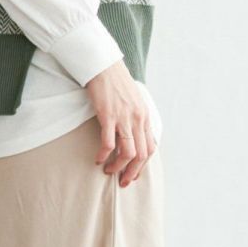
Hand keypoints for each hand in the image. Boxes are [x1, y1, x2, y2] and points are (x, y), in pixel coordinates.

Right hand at [85, 58, 156, 187]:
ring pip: (127, 152)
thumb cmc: (116, 82)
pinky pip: (109, 143)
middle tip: (123, 181)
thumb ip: (135, 116)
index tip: (134, 173)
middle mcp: (138, 119)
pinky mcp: (108, 116)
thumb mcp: (133, 100)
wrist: (104, 65)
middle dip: (133, 172)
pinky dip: (104, 155)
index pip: (150, 147)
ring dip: (118, 166)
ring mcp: (124, 118)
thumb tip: (133, 132)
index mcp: (144, 116)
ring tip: (108, 171)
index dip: (143, 164)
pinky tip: (98, 159)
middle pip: (141, 154)